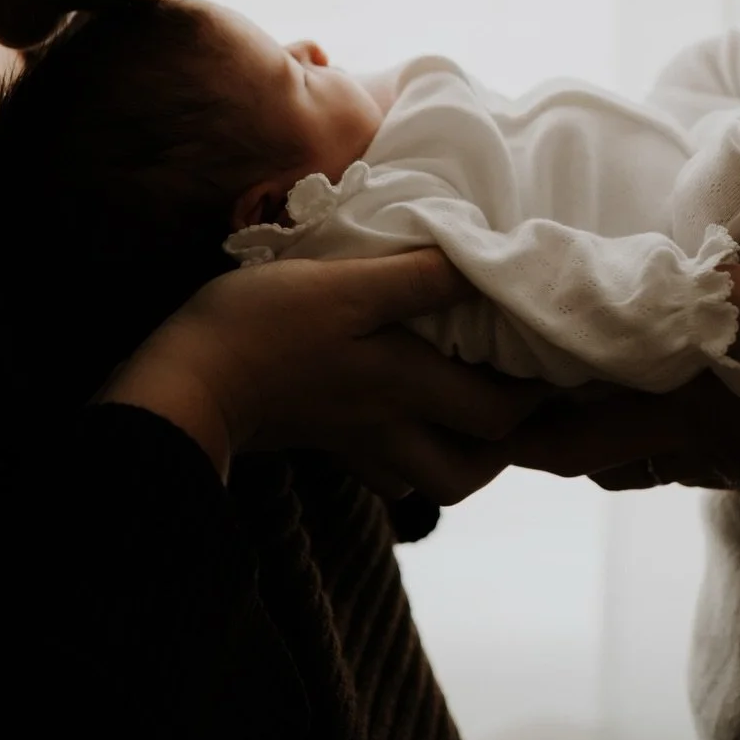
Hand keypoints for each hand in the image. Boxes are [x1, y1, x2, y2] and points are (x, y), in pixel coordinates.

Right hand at [100, 250, 546, 497]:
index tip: (558, 358)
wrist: (181, 381)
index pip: (500, 413)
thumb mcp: (345, 284)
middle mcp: (390, 428)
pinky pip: (384, 469)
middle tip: (522, 388)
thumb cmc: (262, 326)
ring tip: (470, 404)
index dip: (539, 394)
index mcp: (405, 386)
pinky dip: (406, 454)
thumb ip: (417, 277)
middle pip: (472, 467)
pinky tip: (403, 415)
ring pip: (430, 478)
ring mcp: (354, 443)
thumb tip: (484, 261)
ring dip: (461, 453)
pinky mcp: (322, 441)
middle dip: (508, 438)